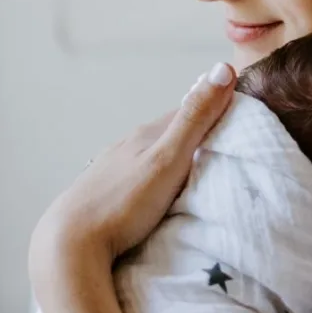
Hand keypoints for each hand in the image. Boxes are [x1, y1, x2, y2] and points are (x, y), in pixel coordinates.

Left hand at [29, 62, 234, 273]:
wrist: (70, 244)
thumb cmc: (123, 203)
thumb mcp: (168, 159)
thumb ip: (195, 118)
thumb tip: (223, 69)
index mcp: (146, 133)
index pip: (189, 110)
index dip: (215, 110)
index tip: (241, 119)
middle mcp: (128, 145)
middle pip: (171, 132)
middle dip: (197, 134)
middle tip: (226, 148)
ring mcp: (114, 167)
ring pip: (154, 153)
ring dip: (176, 156)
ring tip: (197, 171)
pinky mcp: (106, 191)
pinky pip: (140, 174)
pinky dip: (157, 175)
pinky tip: (159, 190)